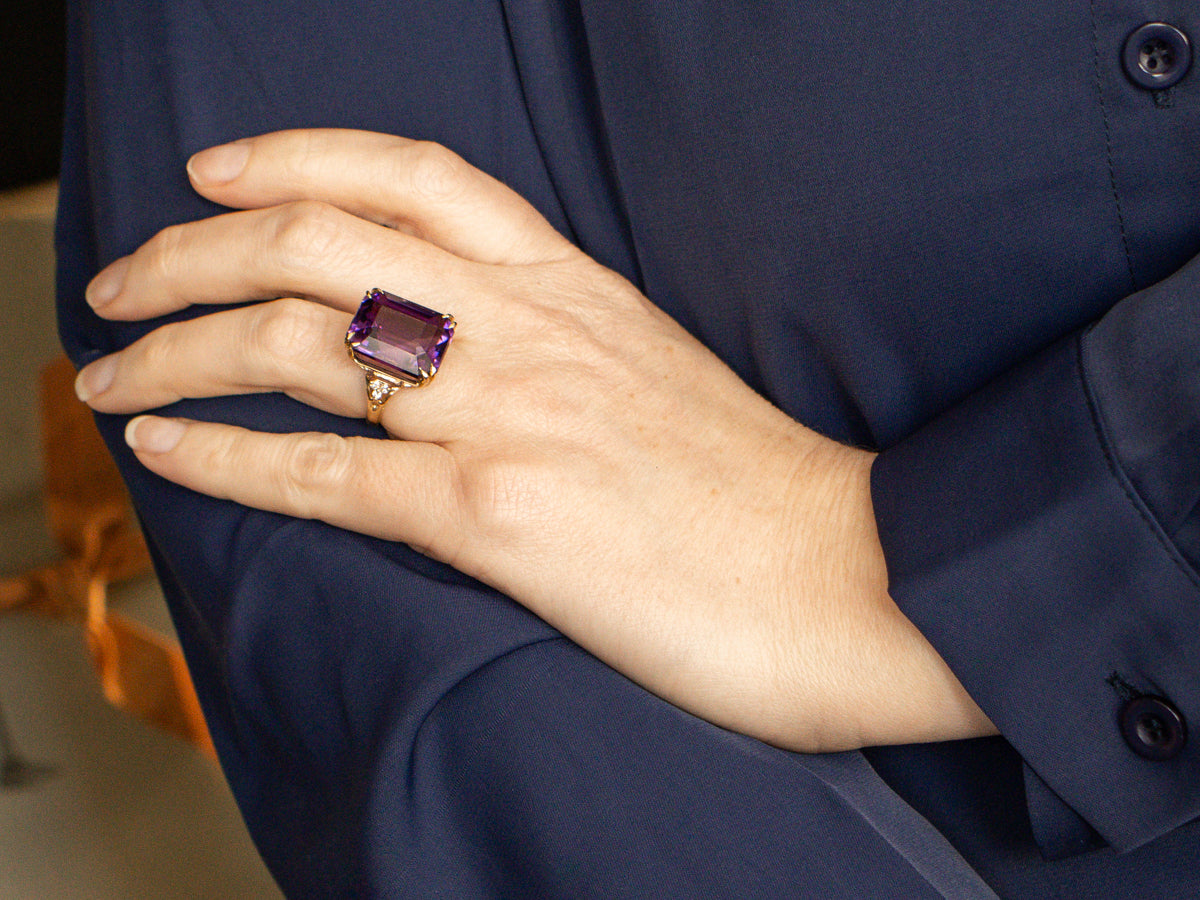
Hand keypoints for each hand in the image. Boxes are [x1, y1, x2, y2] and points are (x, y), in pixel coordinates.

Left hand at [76, 129, 993, 750]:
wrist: (854, 576)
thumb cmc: (762, 491)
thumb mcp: (655, 374)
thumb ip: (559, 346)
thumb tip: (466, 357)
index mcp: (573, 288)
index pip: (413, 174)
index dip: (295, 156)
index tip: (218, 173)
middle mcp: (532, 329)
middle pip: (321, 239)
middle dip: (191, 249)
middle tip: (121, 280)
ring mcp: (513, 415)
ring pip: (300, 343)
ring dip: (176, 352)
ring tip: (107, 375)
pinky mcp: (503, 516)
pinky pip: (326, 476)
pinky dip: (226, 462)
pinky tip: (165, 456)